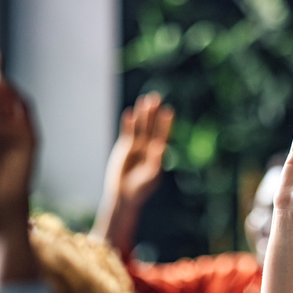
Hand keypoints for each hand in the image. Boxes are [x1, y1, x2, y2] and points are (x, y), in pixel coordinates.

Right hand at [104, 93, 173, 208]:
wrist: (124, 195)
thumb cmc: (140, 189)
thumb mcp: (150, 177)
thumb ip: (156, 162)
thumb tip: (161, 147)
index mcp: (157, 154)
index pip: (162, 135)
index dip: (166, 123)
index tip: (169, 111)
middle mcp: (148, 148)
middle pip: (151, 127)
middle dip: (153, 113)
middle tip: (156, 97)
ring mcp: (136, 147)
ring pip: (140, 127)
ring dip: (142, 115)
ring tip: (144, 100)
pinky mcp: (125, 148)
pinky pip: (127, 133)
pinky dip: (128, 124)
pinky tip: (130, 113)